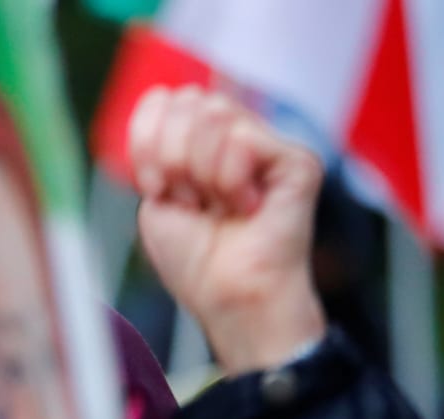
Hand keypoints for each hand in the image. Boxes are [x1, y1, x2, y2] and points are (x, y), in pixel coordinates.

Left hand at [129, 87, 326, 373]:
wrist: (228, 296)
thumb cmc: (195, 259)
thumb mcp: (157, 198)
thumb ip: (158, 145)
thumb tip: (169, 97)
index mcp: (202, 144)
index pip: (166, 99)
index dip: (147, 136)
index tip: (154, 185)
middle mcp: (238, 137)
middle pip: (189, 100)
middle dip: (171, 156)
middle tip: (188, 200)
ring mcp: (269, 146)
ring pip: (214, 114)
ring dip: (199, 171)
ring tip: (219, 208)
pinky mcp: (296, 158)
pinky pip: (243, 138)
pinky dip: (228, 179)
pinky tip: (246, 207)